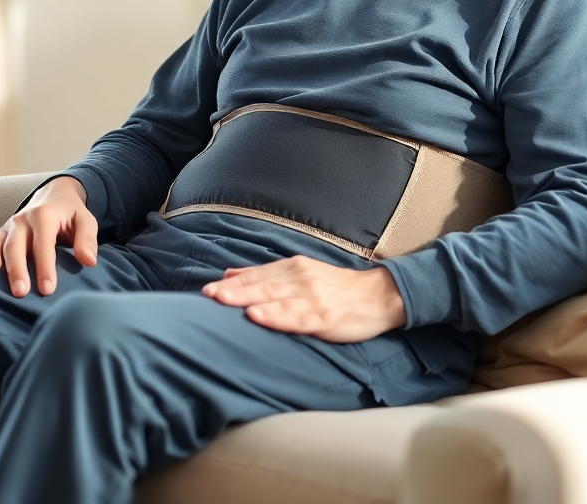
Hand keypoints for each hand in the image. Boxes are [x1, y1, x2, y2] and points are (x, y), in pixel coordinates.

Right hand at [0, 176, 96, 296]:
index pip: (44, 244)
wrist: (54, 196)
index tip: (48, 289)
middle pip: (16, 245)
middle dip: (17, 269)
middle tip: (20, 292)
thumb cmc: (71, 214)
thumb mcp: (86, 221)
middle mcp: (23, 219)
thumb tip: (89, 261)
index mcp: (44, 216)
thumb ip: (88, 239)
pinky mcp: (0, 233)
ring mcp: (9, 226)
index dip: (45, 267)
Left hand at [201, 256, 406, 342]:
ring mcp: (312, 298)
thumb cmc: (337, 288)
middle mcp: (301, 279)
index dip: (232, 283)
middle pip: (261, 284)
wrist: (379, 296)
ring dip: (247, 299)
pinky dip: (276, 316)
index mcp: (294, 268)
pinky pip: (296, 318)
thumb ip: (266, 274)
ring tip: (224, 302)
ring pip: (275, 298)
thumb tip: (230, 273)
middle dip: (233, 291)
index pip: (257, 275)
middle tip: (209, 295)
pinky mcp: (324, 317)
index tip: (208, 289)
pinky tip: (259, 317)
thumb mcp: (301, 274)